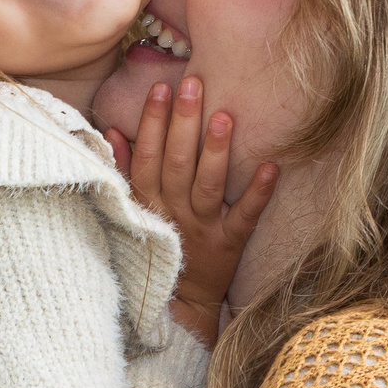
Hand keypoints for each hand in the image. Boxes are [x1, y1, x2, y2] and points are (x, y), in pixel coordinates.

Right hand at [106, 75, 277, 347]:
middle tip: (194, 84)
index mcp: (148, 202)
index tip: (162, 88)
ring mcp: (203, 228)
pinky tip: (272, 166)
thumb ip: (125, 172)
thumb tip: (115, 131)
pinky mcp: (230, 244)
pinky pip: (245, 216)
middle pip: (177, 164)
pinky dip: (259, 192)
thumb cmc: (157, 246)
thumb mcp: (133, 209)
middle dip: (184, 123)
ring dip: (216, 152)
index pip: (148, 156)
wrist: (179, 303)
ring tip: (224, 116)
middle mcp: (174, 213)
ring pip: (208, 186)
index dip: (154, 122)